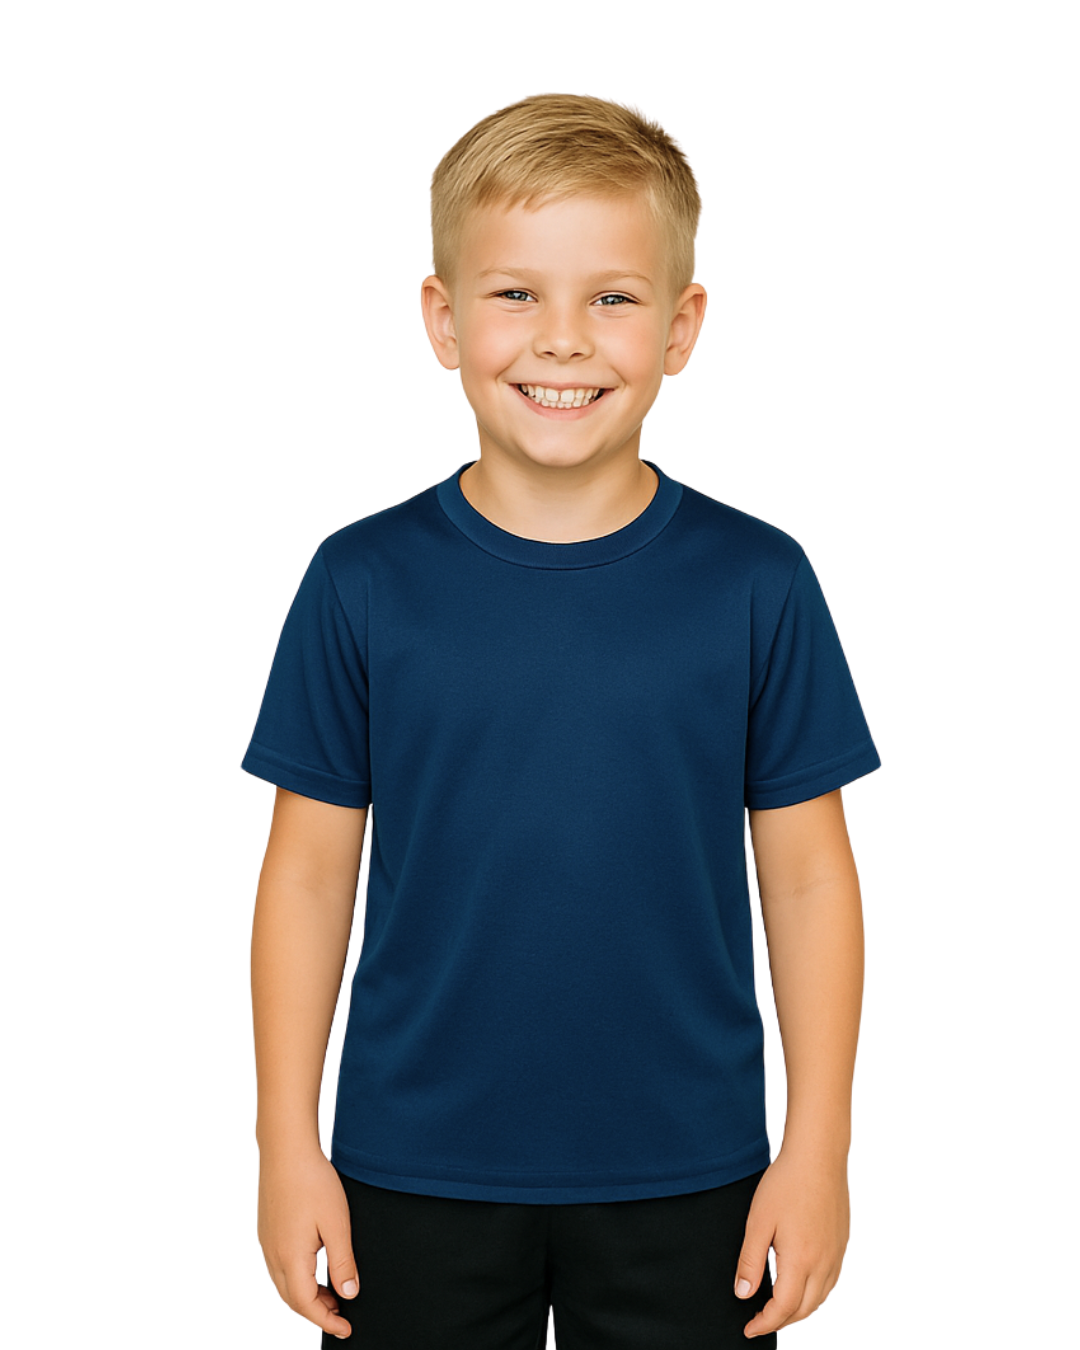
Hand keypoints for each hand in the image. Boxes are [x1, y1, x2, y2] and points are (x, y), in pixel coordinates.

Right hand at [257, 1145, 359, 1339]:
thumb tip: (348, 1293)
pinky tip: (314, 1267)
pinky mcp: (267, 1230)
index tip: (346, 1329)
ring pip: (285, 1284)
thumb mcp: (337, 1223)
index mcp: (290, 1258)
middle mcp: (273, 1255)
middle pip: (293, 1299)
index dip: (327, 1320)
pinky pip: (280, 1267)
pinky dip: (297, 1278)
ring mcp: (267, 1242)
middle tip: (342, 1313)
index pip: (306, 1305)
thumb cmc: (312, 1181)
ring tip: (333, 1293)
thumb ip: (342, 1262)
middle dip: (317, 1311)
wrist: (286, 1149)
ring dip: (307, 1295)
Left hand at [733, 1148, 849, 1338]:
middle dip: (780, 1320)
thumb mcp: (758, 1222)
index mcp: (801, 1261)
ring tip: (777, 1306)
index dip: (764, 1323)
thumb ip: (750, 1261)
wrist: (818, 1156)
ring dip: (799, 1309)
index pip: (783, 1308)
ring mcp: (836, 1254)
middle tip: (759, 1319)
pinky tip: (801, 1283)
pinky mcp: (841, 1242)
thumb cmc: (785, 1184)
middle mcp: (824, 1263)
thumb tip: (743, 1294)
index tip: (748, 1328)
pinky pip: (830, 1281)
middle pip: (803, 1309)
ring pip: (820, 1298)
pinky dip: (814, 1293)